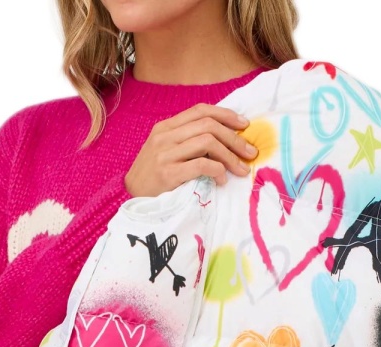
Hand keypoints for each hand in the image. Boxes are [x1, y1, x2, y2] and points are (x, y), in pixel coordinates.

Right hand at [124, 103, 258, 196]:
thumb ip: (188, 143)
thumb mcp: (166, 154)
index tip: (244, 125)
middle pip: (208, 125)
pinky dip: (218, 171)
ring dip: (230, 156)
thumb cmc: (153, 180)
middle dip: (235, 138)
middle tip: (250, 153)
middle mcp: (165, 136)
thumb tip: (222, 141)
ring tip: (241, 169)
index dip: (226, 115)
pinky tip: (222, 180)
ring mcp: (165, 154)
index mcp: (166, 127)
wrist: (130, 201)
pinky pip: (201, 164)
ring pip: (208, 142)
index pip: (200, 110)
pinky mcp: (168, 173)